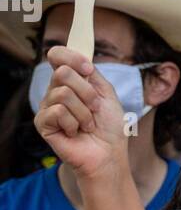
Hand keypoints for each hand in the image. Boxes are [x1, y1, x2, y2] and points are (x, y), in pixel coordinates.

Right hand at [33, 47, 127, 180]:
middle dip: (87, 92)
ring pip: (63, 93)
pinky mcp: (42, 123)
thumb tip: (79, 56)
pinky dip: (74, 123)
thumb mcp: (106, 94)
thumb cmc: (109, 127)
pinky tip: (76, 132)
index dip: (72, 57)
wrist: (109, 154)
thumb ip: (92, 73)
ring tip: (87, 124)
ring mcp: (47, 107)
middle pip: (62, 72)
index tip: (89, 70)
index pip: (57, 55)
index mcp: (70, 81)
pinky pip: (57, 112)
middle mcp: (55, 91)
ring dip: (84, 112)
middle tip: (95, 109)